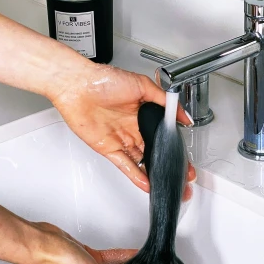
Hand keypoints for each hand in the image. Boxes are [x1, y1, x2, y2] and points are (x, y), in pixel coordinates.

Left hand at [51, 64, 195, 196]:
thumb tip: (183, 115)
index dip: (174, 146)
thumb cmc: (105, 79)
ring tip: (168, 184)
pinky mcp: (108, 148)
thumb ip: (164, 101)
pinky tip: (147, 183)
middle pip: (154, 150)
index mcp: (143, 112)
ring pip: (142, 161)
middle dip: (169, 164)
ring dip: (155, 173)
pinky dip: (136, 175)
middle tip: (183, 176)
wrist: (77, 86)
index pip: (162, 134)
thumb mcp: (142, 84)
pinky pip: (125, 164)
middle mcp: (132, 127)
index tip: (186, 156)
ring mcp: (121, 139)